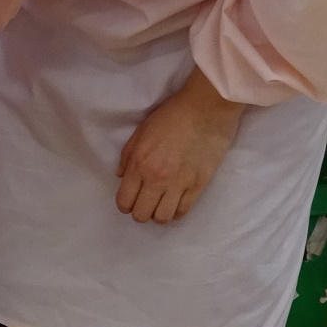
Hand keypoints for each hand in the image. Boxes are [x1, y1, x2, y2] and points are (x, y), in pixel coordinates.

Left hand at [116, 71, 244, 224]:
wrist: (206, 109)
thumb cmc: (172, 115)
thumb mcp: (141, 131)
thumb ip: (127, 156)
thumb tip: (120, 177)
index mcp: (139, 165)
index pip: (124, 201)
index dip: (124, 204)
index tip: (130, 199)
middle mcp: (157, 179)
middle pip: (141, 215)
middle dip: (140, 211)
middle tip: (146, 200)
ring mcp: (179, 184)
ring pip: (163, 218)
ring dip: (158, 214)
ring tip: (161, 203)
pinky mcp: (199, 185)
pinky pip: (183, 211)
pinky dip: (176, 211)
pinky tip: (176, 202)